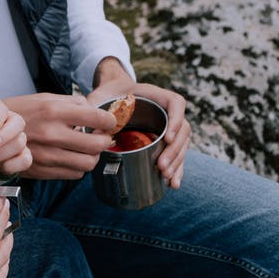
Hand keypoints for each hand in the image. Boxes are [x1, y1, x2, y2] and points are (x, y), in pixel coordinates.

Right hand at [4, 93, 115, 178]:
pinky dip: (79, 166)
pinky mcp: (43, 170)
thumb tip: (97, 112)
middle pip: (97, 145)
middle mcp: (52, 134)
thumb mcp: (47, 98)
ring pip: (88, 163)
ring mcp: (47, 155)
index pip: (97, 119)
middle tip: (102, 136)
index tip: (109, 122)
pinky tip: (73, 156)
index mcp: (55, 111)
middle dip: (105, 140)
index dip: (109, 121)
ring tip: (88, 148)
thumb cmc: (22, 111)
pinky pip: (74, 174)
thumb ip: (74, 103)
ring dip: (94, 156)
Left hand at [88, 59, 190, 188]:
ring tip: (166, 176)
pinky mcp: (163, 140)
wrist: (111, 94)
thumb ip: (97, 108)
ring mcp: (167, 126)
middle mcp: (165, 110)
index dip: (176, 120)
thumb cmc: (107, 94)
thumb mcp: (101, 97)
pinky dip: (176, 168)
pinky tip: (172, 183)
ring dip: (177, 161)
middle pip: (182, 129)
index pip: (175, 103)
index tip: (167, 138)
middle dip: (174, 150)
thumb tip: (96, 131)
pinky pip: (176, 154)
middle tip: (161, 166)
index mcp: (154, 95)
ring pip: (182, 143)